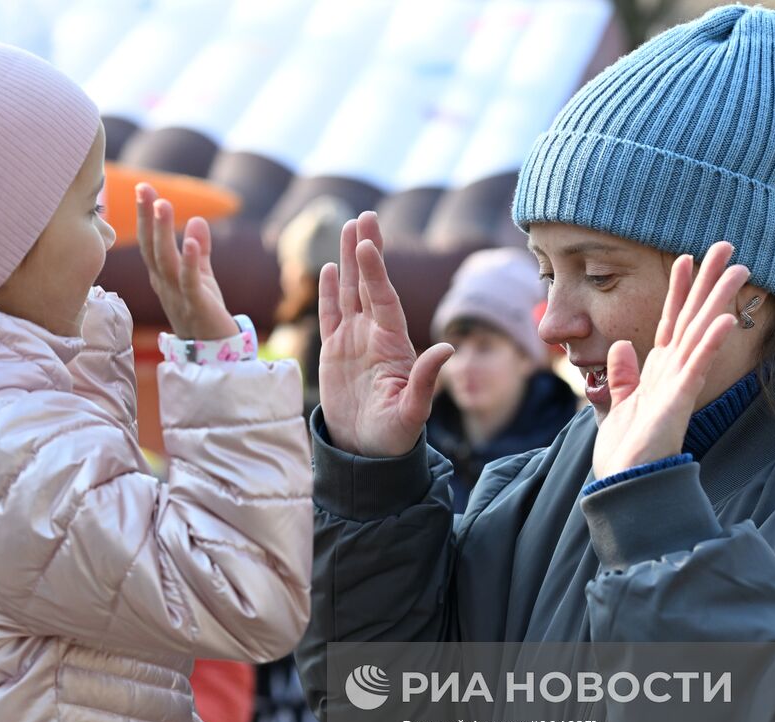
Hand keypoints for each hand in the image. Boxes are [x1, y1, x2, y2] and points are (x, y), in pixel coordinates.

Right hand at [135, 183, 237, 339]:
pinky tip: (193, 242)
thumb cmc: (204, 313)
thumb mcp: (201, 277)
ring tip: (164, 205)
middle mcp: (165, 286)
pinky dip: (191, 263)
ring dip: (165, 234)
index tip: (144, 188)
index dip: (146, 217)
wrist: (214, 352)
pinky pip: (191, 283)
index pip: (150, 243)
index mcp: (163, 277)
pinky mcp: (198, 307)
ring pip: (167, 263)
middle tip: (145, 189)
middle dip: (148, 219)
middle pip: (152, 249)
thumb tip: (198, 220)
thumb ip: (199, 251)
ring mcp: (178, 297)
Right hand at [317, 213, 453, 456]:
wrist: (368, 452)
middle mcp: (374, 335)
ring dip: (349, 260)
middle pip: (368, 285)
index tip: (369, 244)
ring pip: (349, 292)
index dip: (376, 272)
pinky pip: (330, 315)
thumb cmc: (394, 436)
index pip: (383, 299)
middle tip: (365, 216)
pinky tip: (329, 268)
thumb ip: (426, 381)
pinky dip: (328, 291)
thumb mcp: (412, 412)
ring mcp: (353, 341)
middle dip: (366, 250)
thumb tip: (446, 349)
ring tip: (348, 227)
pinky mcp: (334, 352)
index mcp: (393, 344)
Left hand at [591, 242, 748, 478]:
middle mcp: (673, 374)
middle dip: (708, 282)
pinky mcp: (677, 402)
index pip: (670, 322)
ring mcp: (678, 386)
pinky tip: (723, 320)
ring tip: (739, 269)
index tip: (684, 257)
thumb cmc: (625, 452)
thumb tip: (620, 347)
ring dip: (719, 302)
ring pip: (700, 335)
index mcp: (658, 372)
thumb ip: (622, 376)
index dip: (677, 290)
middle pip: (692, 319)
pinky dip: (709, 344)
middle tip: (726, 245)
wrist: (623, 486)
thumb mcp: (618, 405)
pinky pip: (696, 368)